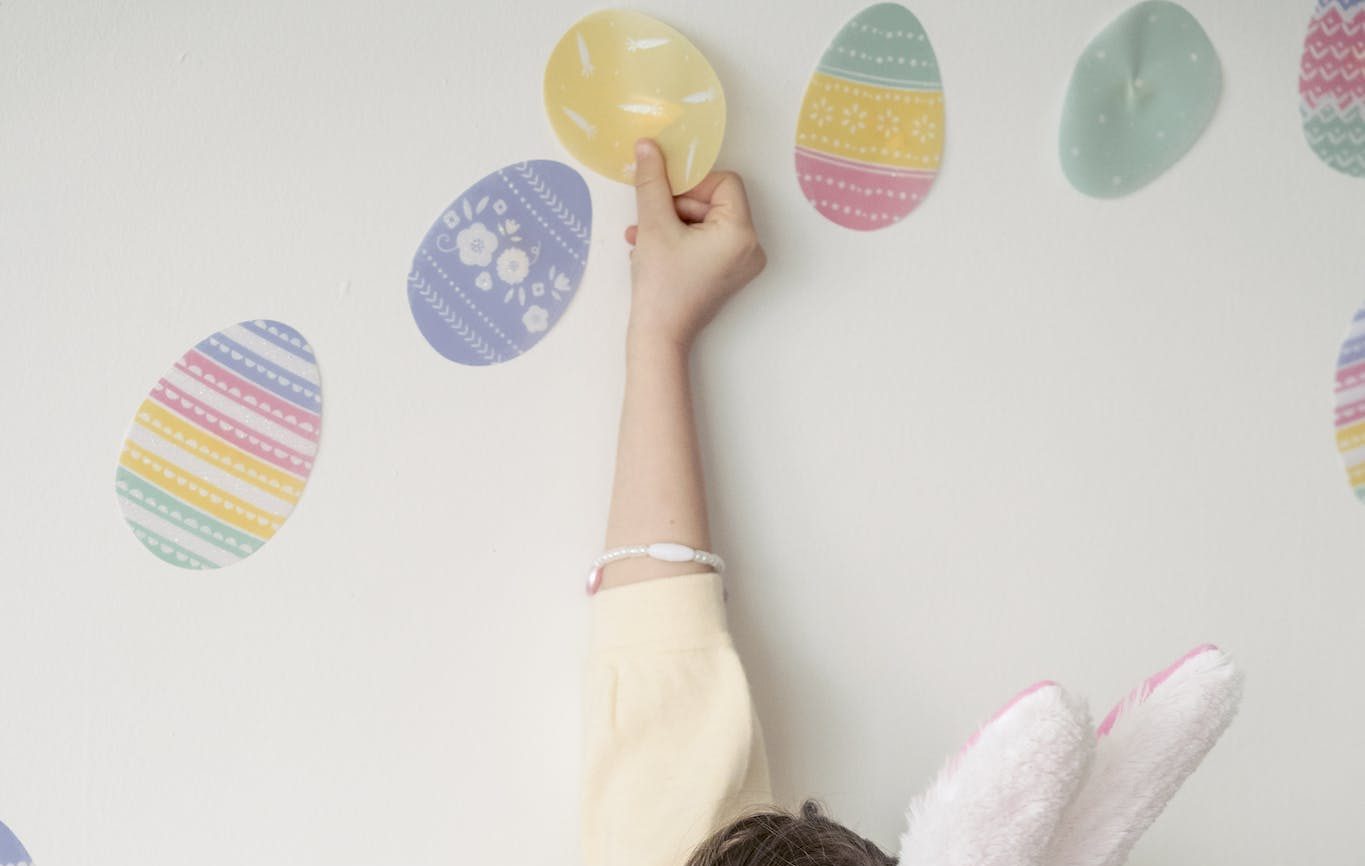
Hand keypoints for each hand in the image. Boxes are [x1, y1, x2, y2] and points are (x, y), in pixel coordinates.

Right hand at [624, 138, 765, 353]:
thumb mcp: (654, 225)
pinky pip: (708, 240)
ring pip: (707, 220)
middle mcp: (750, 247)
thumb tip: (649, 146)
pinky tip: (652, 246)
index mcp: (741, 233)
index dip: (693, 184)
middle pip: (716, 202)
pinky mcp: (729, 272)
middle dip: (678, 205)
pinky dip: (681, 237)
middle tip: (650, 218)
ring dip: (673, 221)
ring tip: (643, 235)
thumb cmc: (660, 286)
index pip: (725, 183)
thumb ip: (653, 181)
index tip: (665, 196)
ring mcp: (741, 262)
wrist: (659, 337)